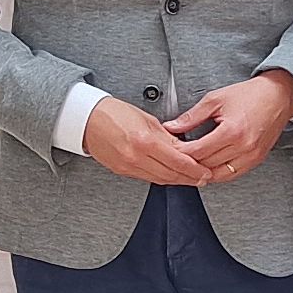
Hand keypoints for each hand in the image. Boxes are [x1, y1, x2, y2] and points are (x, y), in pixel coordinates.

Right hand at [82, 93, 209, 183]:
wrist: (87, 119)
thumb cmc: (115, 113)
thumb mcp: (147, 119)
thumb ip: (167, 137)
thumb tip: (184, 149)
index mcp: (145, 141)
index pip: (177, 161)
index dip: (195, 169)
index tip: (205, 171)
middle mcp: (136, 157)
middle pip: (170, 175)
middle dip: (189, 178)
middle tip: (203, 178)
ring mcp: (127, 166)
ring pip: (159, 179)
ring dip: (176, 180)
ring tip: (190, 179)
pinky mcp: (121, 171)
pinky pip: (146, 178)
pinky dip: (161, 177)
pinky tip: (169, 175)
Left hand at [167, 70, 292, 182]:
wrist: (278, 96)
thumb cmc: (250, 95)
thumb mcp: (215, 100)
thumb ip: (192, 117)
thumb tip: (172, 127)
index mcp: (232, 131)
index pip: (198, 151)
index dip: (180, 152)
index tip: (170, 149)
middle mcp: (243, 147)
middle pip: (206, 165)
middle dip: (188, 162)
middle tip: (175, 157)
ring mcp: (251, 156)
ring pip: (218, 175)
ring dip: (202, 172)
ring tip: (189, 165)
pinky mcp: (256, 160)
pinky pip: (232, 175)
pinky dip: (217, 174)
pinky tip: (207, 168)